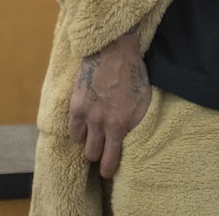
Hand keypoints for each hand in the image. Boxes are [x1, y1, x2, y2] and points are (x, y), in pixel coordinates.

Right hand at [68, 33, 152, 177]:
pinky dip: (79, 133)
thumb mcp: (144, 100)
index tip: (111, 169)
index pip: (113, 161)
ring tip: (95, 140)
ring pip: (85, 148)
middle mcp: (104, 125)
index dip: (111, 168)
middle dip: (101, 157)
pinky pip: (74, 133)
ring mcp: (89, 116)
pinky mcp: (76, 107)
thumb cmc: (133, 72)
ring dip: (90, 146)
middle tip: (104, 154)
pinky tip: (86, 128)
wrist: (114, 49)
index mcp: (122, 124)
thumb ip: (136, 122)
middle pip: (96, 157)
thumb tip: (131, 137)